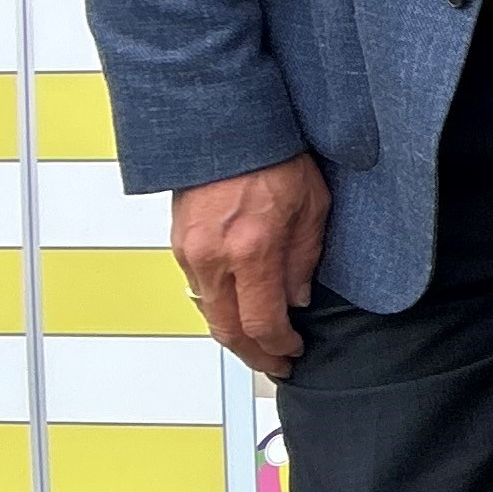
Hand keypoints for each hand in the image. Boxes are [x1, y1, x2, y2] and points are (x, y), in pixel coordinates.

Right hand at [173, 154, 330, 377]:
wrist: (228, 127)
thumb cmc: (274, 157)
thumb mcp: (312, 207)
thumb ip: (304, 259)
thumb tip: (296, 300)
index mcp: (252, 249)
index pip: (261, 322)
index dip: (279, 346)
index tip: (293, 351)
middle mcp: (214, 256)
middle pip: (227, 329)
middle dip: (253, 355)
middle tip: (275, 364)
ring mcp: (190, 252)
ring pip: (209, 312)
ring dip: (234, 335)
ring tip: (260, 344)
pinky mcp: (180, 244)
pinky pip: (200, 289)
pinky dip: (220, 308)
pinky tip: (240, 310)